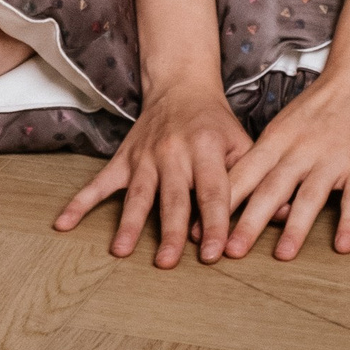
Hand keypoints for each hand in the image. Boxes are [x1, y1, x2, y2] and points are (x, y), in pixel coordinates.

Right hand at [53, 78, 254, 267]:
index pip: (213, 191)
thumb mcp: (243, 143)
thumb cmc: (216, 124)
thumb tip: (285, 213)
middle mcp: (173, 153)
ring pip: (137, 194)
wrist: (181, 86)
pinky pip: (100, 183)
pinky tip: (64, 224)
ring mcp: (144, 157)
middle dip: (170, 231)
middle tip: (166, 262)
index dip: (215, 222)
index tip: (215, 253)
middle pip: (173, 197)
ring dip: (128, 223)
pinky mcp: (124, 159)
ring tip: (120, 251)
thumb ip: (258, 180)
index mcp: (206, 149)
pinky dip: (80, 203)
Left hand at [224, 62, 349, 260]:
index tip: (201, 230)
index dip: (221, 204)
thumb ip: (263, 160)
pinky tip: (342, 245)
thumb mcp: (282, 127)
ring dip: (295, 226)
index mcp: (276, 141)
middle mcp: (300, 151)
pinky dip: (349, 221)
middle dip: (249, 222)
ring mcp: (331, 159)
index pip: (243, 175)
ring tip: (282, 255)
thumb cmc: (317, 107)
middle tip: (230, 251)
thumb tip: (232, 192)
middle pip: (270, 189)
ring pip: (310, 196)